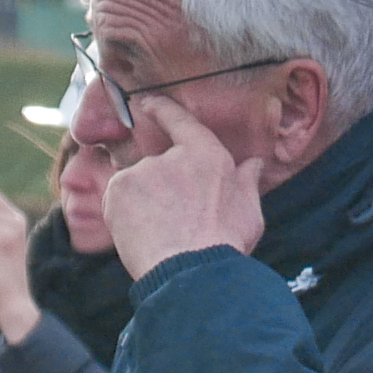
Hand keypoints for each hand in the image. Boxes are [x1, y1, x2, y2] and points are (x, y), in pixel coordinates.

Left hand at [100, 94, 265, 278]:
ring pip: (136, 186)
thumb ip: (247, 181)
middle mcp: (172, 156)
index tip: (147, 102)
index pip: (180, 121)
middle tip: (173, 222)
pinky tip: (143, 235)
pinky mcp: (119, 188)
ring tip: (161, 234)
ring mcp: (143, 170)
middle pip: (158, 167)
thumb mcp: (249, 210)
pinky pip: (117, 202)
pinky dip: (124, 216)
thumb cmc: (225, 243)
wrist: (191, 270)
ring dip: (143, 205)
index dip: (161, 109)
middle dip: (161, 191)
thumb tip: (255, 164)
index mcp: (207, 155)